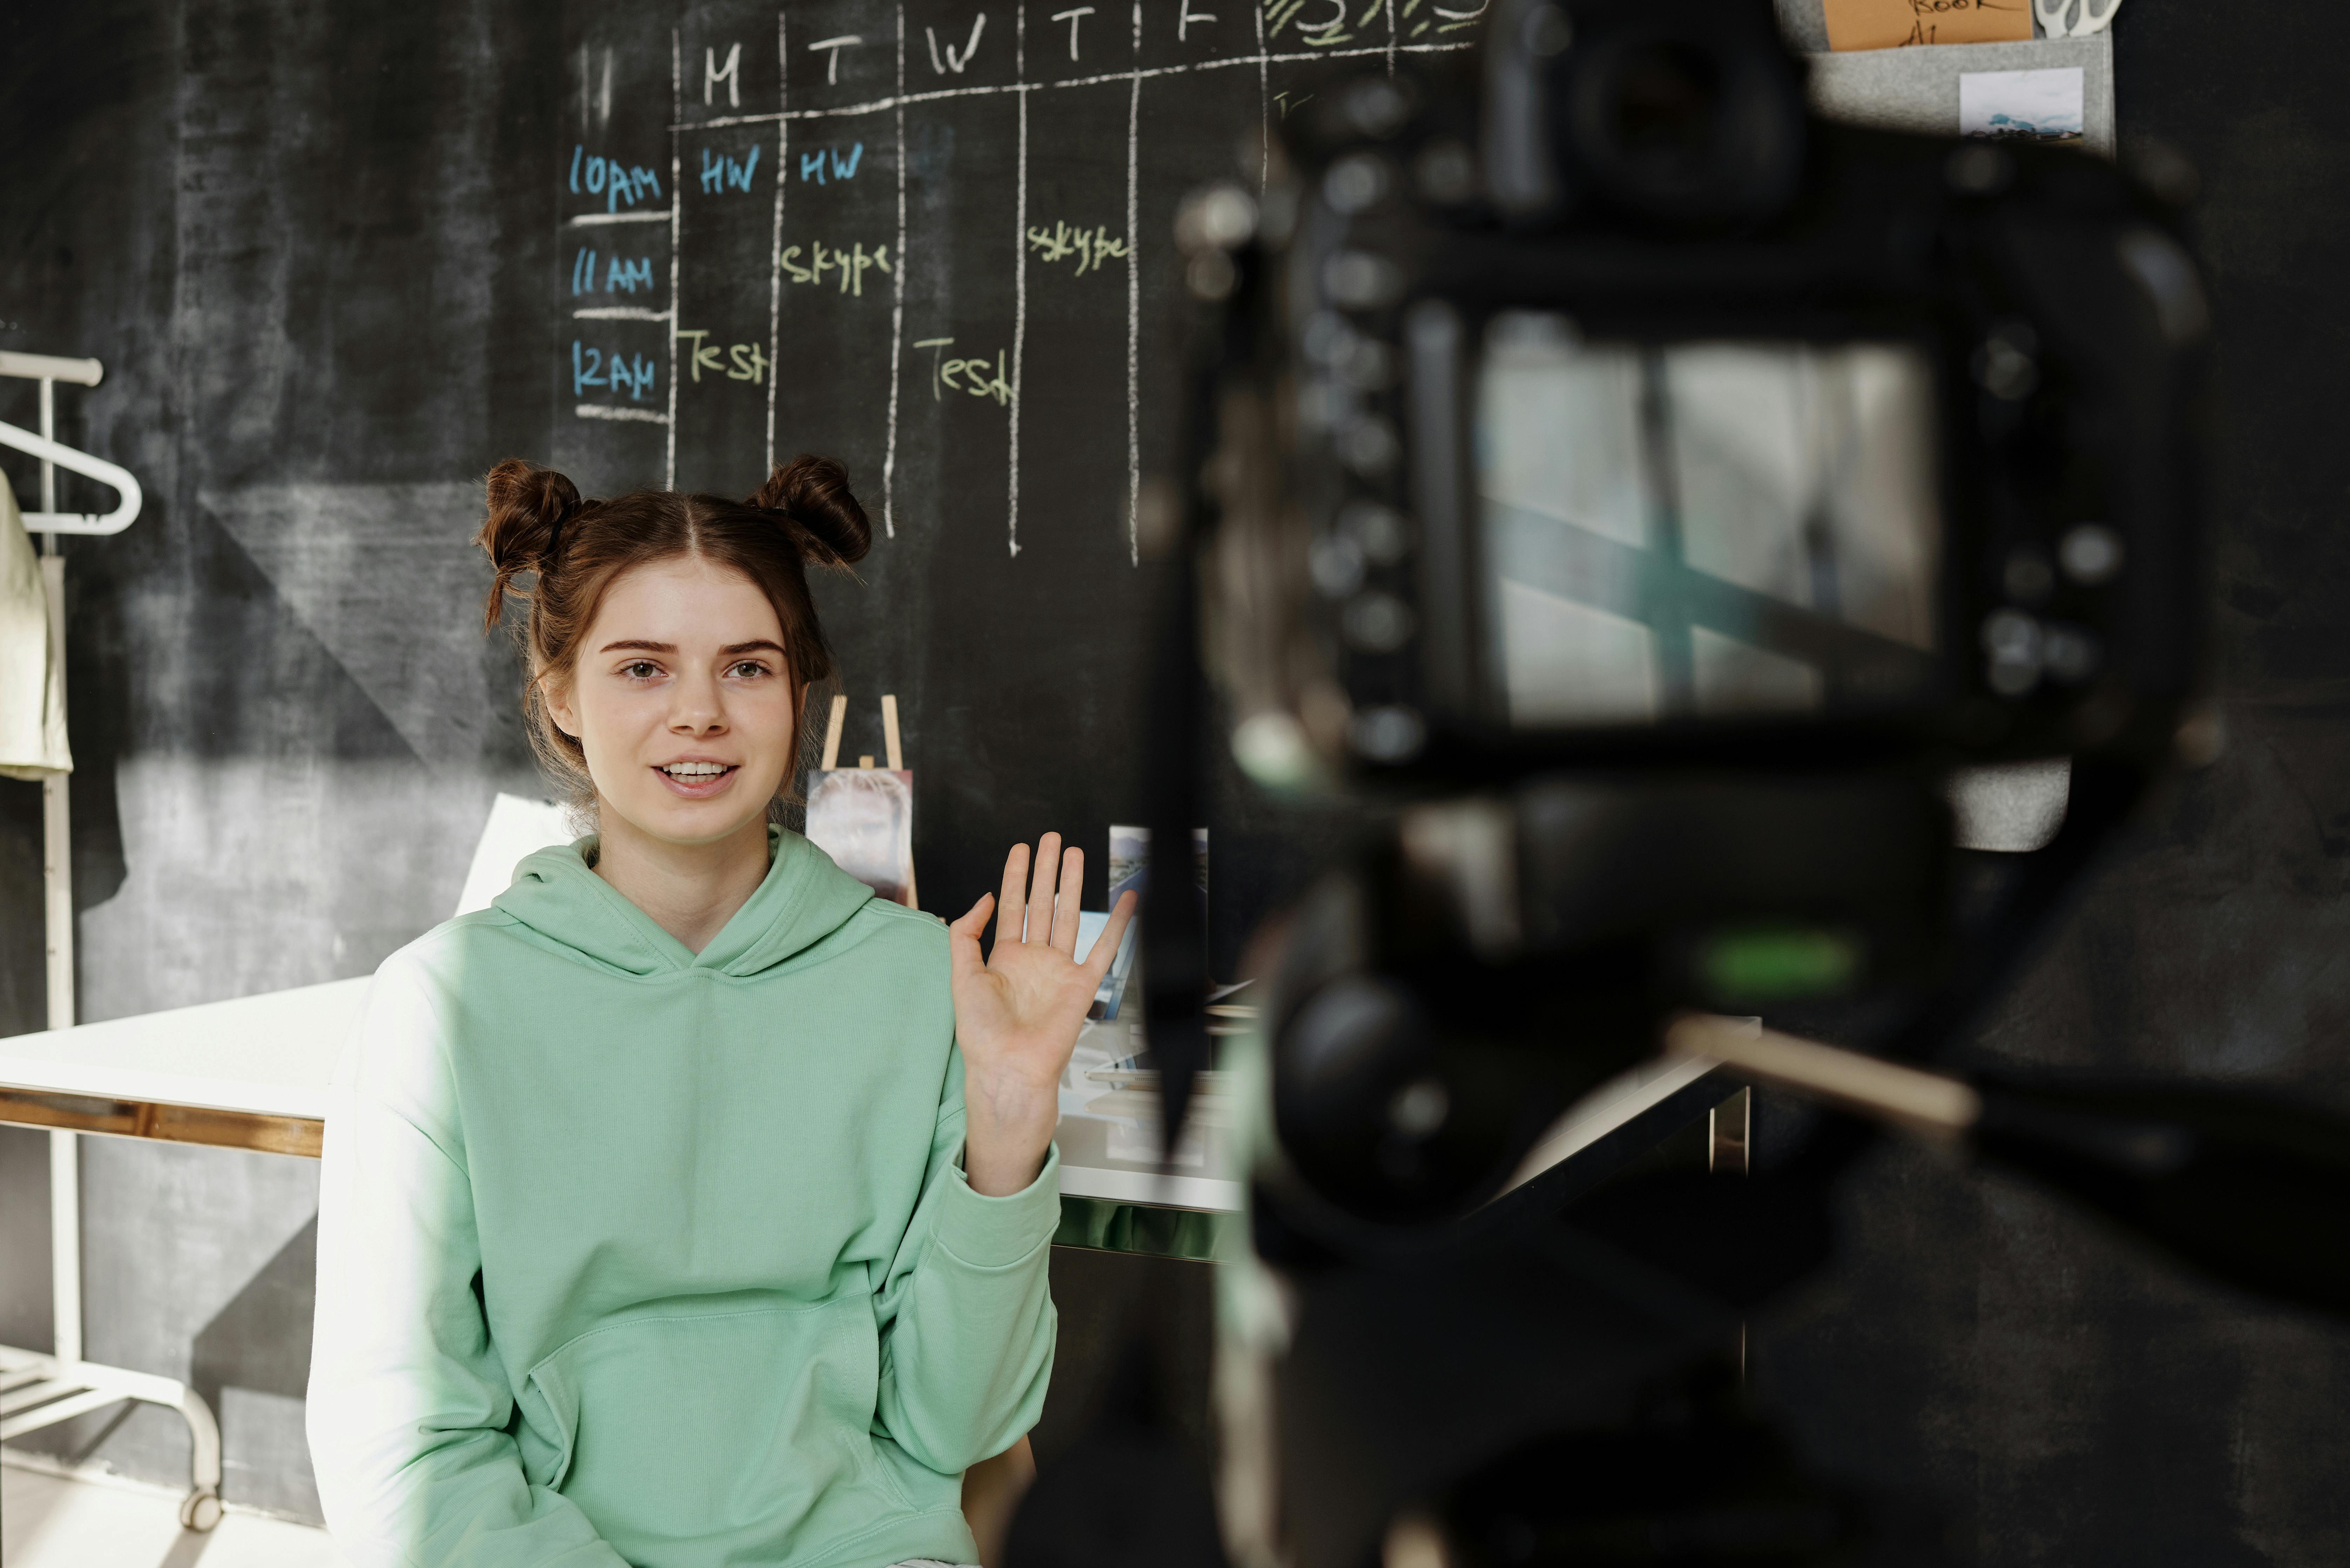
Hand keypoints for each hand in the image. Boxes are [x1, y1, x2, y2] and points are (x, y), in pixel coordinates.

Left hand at [948, 833, 1138, 1195]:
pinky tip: (1127, 901)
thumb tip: (983, 898)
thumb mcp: (961, 974)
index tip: (1020, 849)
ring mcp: (1059, 971)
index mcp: (1004, 958)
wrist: (1008, 1067)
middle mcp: (1033, 960)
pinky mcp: (1082, 986)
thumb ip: (967, 933)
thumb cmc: (982, 1032)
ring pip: (1069, 916)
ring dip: (1072, 884)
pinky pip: (1104, 949)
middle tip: (1051, 839)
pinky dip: (1118, 924)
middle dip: (1046, 871)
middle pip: (1041, 903)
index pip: (1011, 906)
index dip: (1015, 876)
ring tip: (1075, 853)